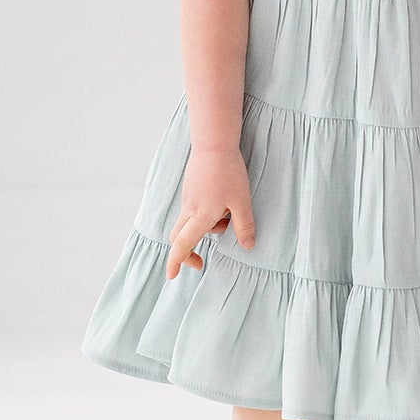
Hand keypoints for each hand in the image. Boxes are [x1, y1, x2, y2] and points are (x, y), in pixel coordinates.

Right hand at [166, 144, 256, 278]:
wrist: (214, 143)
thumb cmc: (229, 172)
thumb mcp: (242, 201)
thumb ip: (244, 226)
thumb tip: (247, 246)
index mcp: (200, 216)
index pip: (182, 245)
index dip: (176, 262)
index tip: (171, 276)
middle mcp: (189, 209)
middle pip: (179, 237)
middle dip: (187, 252)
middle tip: (201, 261)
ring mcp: (188, 198)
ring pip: (190, 223)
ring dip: (205, 229)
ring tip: (229, 216)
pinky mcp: (190, 189)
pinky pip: (193, 210)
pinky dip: (206, 215)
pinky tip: (224, 200)